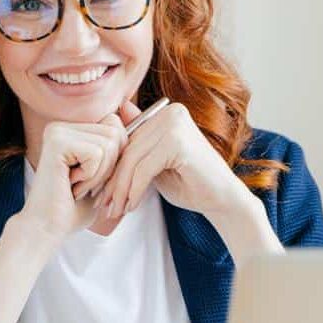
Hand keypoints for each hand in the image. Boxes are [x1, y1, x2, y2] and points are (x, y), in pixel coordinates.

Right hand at [18, 113, 127, 241]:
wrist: (46, 229)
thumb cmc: (74, 208)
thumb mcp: (102, 176)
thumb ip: (117, 149)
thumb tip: (139, 120)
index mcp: (70, 130)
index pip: (115, 127)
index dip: (115, 158)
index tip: (92, 179)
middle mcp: (61, 126)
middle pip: (115, 133)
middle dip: (109, 167)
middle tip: (84, 185)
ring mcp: (57, 132)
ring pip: (108, 144)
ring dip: (99, 175)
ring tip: (77, 186)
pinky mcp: (57, 143)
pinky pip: (97, 154)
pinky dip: (91, 177)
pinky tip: (71, 186)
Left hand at [96, 99, 250, 220]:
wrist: (222, 200)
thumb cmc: (189, 182)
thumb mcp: (154, 163)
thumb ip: (137, 145)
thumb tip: (111, 120)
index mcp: (165, 113)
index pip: (126, 138)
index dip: (111, 166)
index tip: (100, 190)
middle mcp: (170, 113)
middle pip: (127, 149)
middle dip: (113, 181)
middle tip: (103, 205)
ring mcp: (175, 125)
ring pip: (132, 160)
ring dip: (120, 190)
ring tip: (115, 210)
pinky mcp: (178, 143)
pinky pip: (143, 169)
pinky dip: (134, 191)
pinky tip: (131, 206)